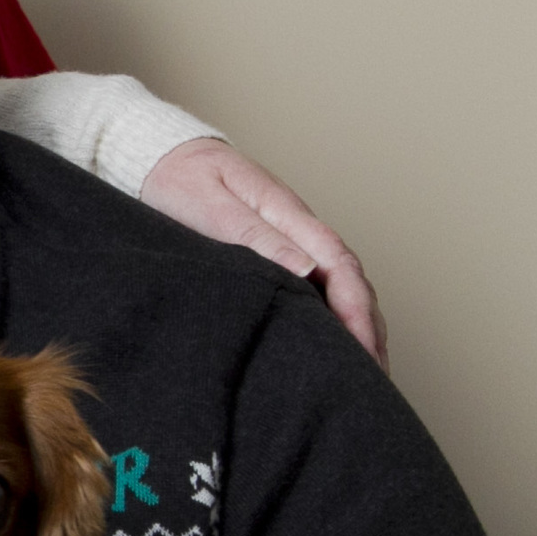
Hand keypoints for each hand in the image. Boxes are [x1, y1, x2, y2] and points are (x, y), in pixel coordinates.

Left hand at [140, 138, 387, 366]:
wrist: (161, 156)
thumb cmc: (181, 179)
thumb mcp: (212, 205)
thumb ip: (256, 236)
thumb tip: (307, 270)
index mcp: (288, 214)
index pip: (340, 265)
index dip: (356, 310)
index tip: (364, 348)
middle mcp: (299, 229)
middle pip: (352, 281)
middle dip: (368, 329)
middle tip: (375, 379)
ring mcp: (293, 240)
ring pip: (339, 287)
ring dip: (357, 326)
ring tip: (363, 373)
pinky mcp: (279, 251)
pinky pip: (317, 287)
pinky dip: (332, 318)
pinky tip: (329, 345)